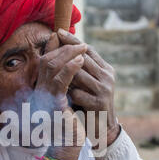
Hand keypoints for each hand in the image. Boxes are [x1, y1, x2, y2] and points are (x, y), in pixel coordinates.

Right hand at [32, 32, 86, 159]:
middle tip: (80, 42)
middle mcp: (39, 91)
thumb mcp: (66, 99)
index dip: (53, 47)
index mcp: (41, 89)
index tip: (66, 37)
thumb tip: (73, 65)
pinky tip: (80, 61)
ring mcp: (44, 97)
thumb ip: (65, 83)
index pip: (44, 61)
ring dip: (68, 54)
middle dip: (63, 48)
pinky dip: (69, 68)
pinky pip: (60, 81)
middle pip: (46, 60)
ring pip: (51, 67)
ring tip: (83, 48)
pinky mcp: (53, 104)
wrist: (67, 145)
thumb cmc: (69, 123)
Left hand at [57, 29, 119, 146]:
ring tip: (55, 77)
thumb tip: (64, 48)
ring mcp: (104, 89)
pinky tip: (65, 99)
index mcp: (106, 69)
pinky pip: (77, 93)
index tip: (59, 31)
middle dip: (66, 52)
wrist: (103, 128)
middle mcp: (107, 76)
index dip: (73, 40)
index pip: (88, 49)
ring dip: (65, 76)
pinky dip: (69, 95)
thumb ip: (79, 67)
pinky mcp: (99, 103)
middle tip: (51, 46)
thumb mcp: (87, 83)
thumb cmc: (91, 103)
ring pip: (79, 74)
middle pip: (83, 58)